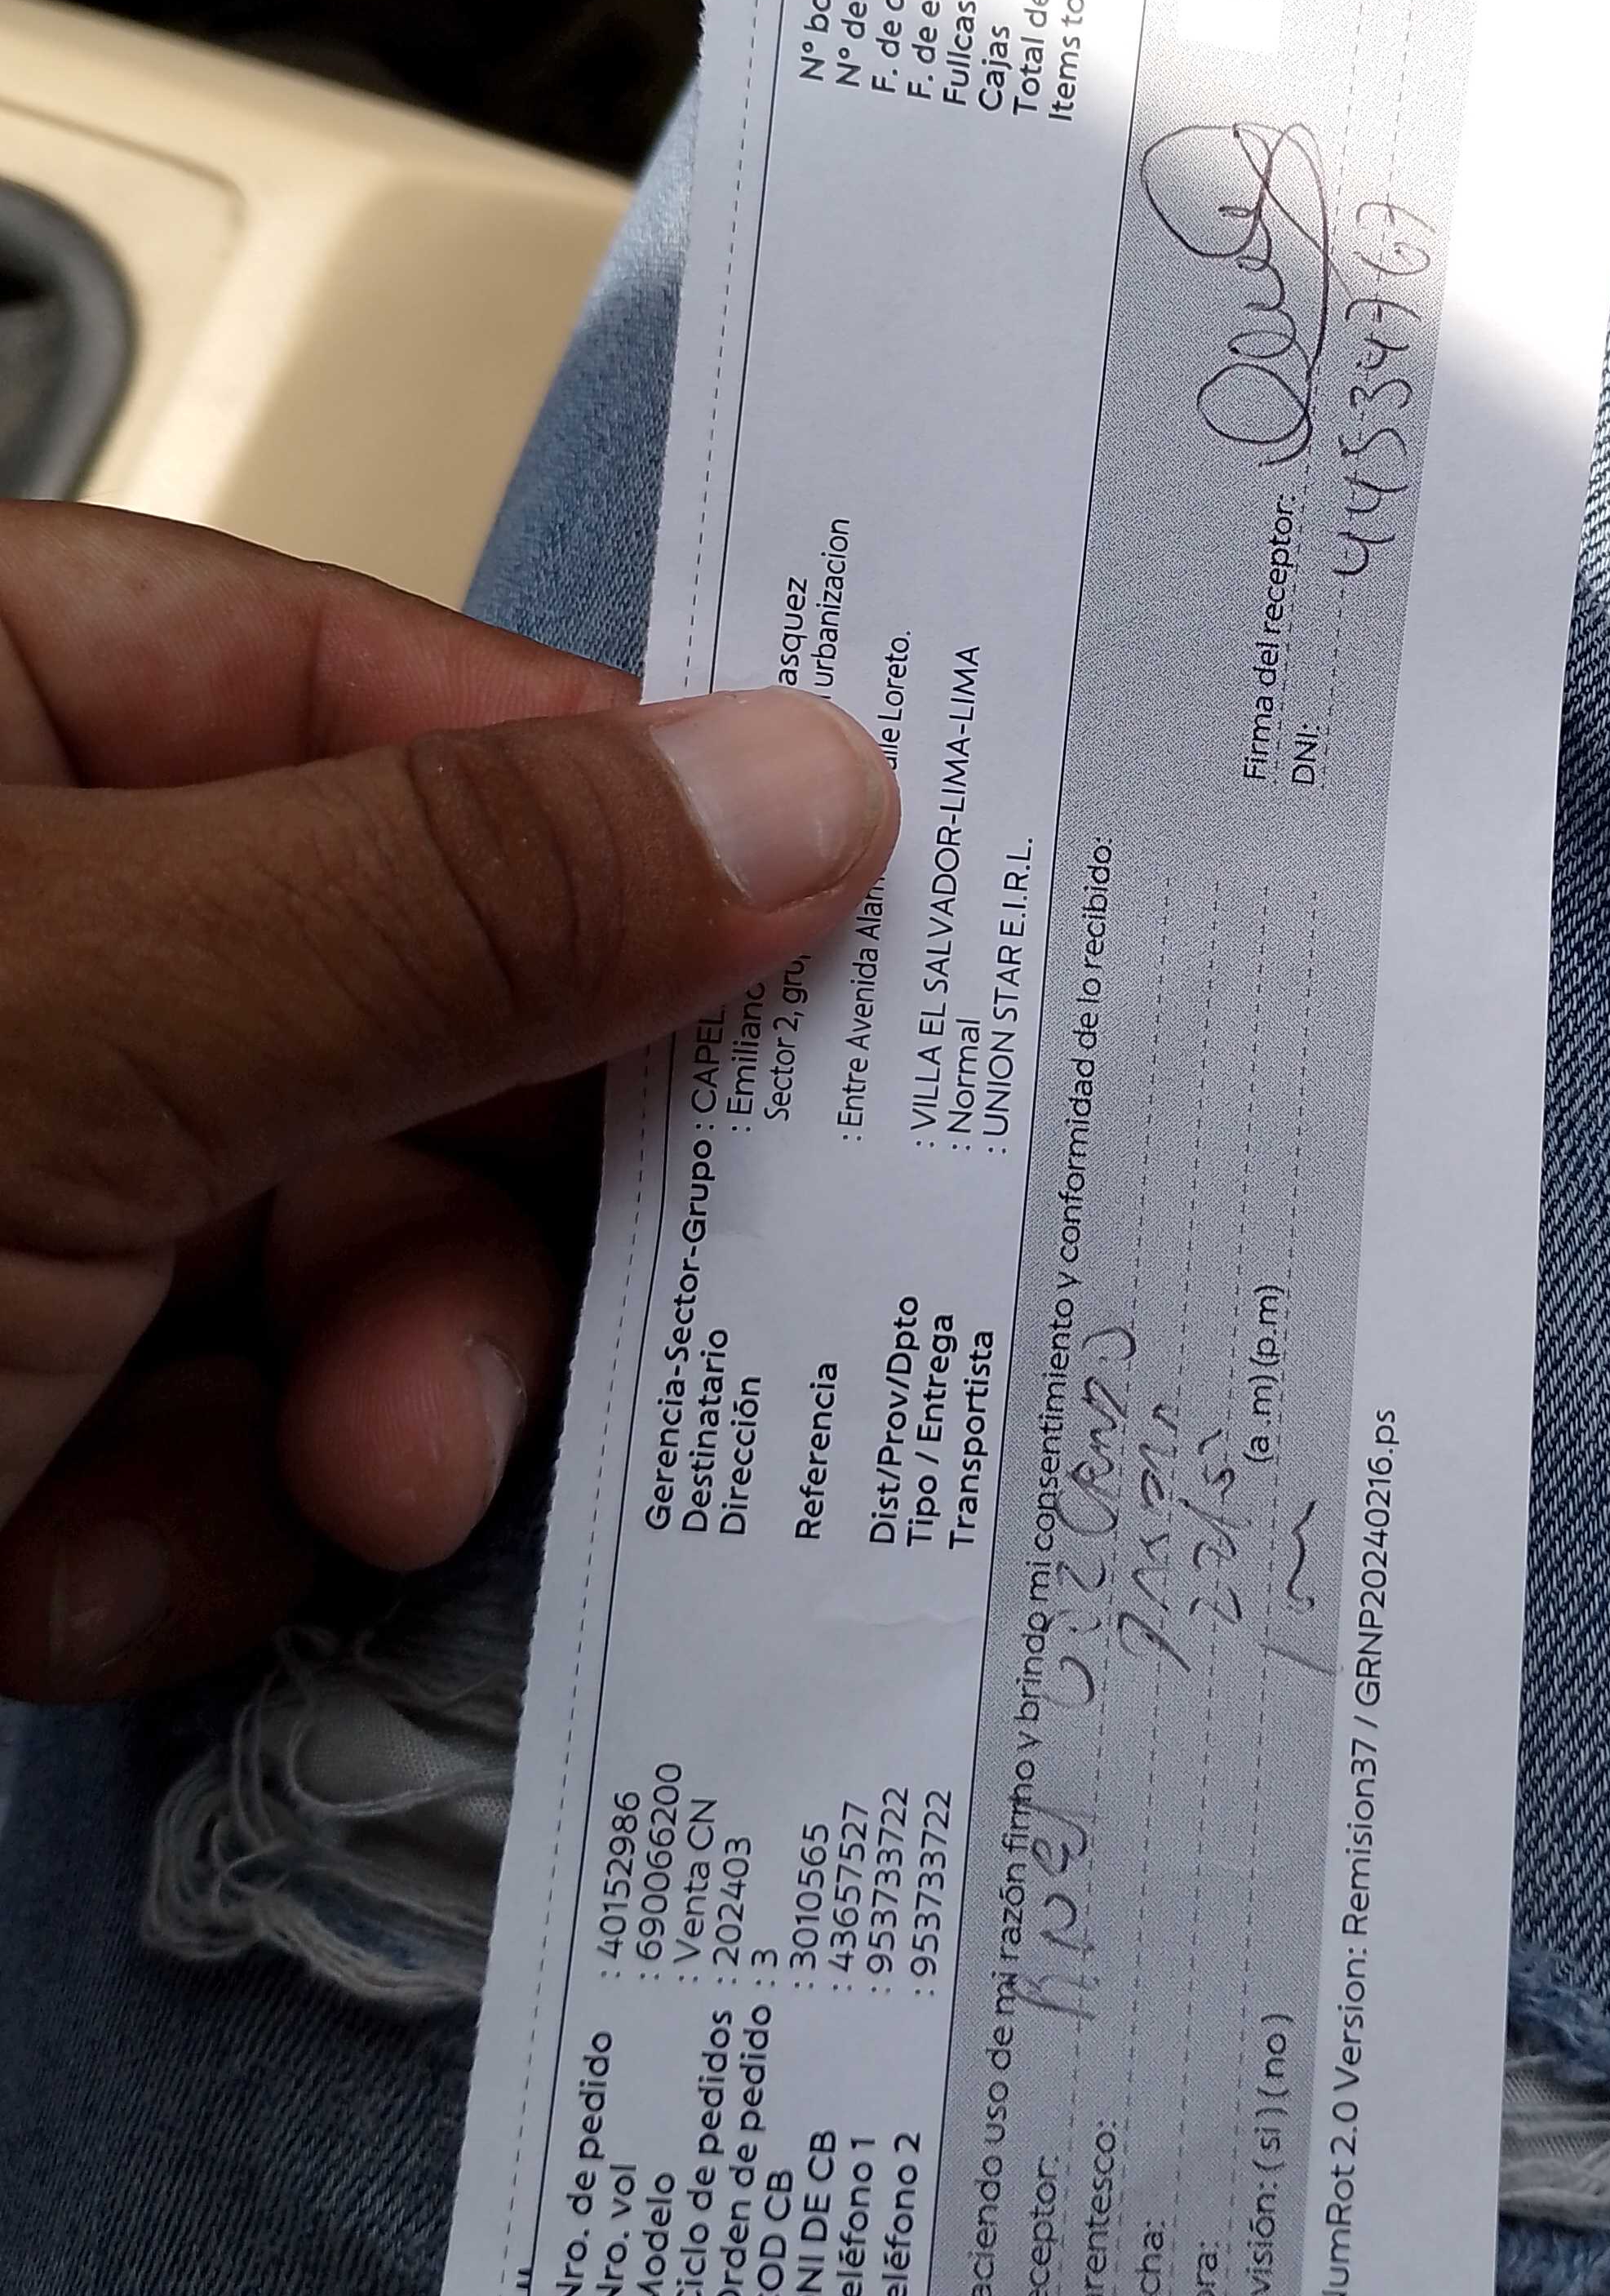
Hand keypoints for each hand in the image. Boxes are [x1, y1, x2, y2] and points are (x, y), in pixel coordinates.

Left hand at [0, 503, 896, 1702]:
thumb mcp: (86, 1022)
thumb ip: (459, 899)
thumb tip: (824, 781)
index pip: (392, 707)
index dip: (625, 843)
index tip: (843, 968)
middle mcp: (29, 927)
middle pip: (400, 1026)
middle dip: (451, 1247)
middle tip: (454, 1407)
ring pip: (320, 1267)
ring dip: (326, 1432)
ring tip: (279, 1524)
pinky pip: (190, 1442)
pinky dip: (161, 1545)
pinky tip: (43, 1589)